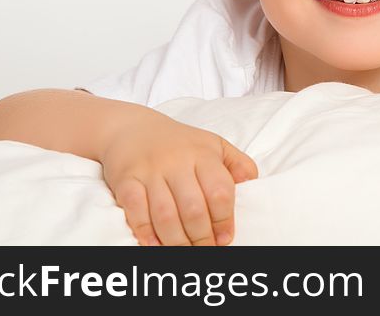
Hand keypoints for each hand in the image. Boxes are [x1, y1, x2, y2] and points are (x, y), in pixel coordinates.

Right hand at [100, 110, 257, 246]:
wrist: (133, 128)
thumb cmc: (180, 143)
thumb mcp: (214, 145)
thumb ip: (237, 164)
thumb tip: (253, 185)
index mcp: (203, 154)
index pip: (219, 191)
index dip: (224, 220)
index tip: (225, 238)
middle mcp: (177, 161)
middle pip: (193, 208)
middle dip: (202, 237)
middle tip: (206, 250)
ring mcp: (150, 171)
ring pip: (165, 214)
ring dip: (177, 241)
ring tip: (185, 252)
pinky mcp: (126, 180)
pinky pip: (135, 210)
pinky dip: (145, 232)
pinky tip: (155, 244)